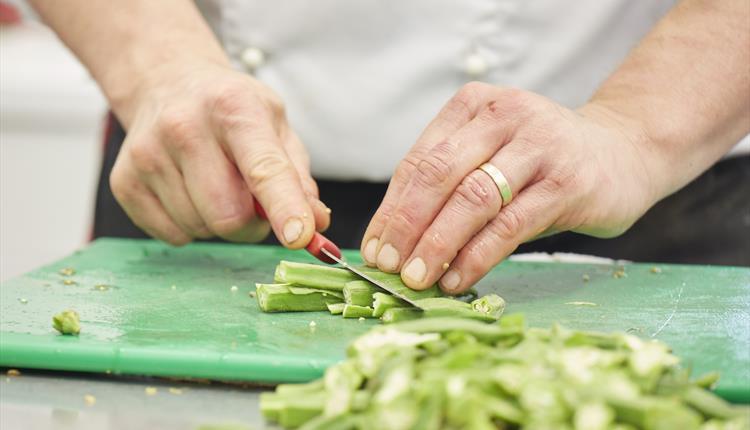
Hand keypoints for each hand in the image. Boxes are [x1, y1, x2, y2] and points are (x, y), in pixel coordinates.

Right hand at [109, 60, 329, 245]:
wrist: (169, 85)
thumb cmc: (232, 111)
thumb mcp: (275, 127)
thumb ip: (298, 178)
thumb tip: (316, 224)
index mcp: (235, 107)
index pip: (265, 169)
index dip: (285, 207)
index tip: (299, 237)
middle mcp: (185, 126)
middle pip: (228, 216)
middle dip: (250, 224)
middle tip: (252, 203)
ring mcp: (148, 154)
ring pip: (200, 229)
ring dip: (218, 222)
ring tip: (215, 185)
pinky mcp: (124, 181)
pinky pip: (172, 235)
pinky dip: (189, 226)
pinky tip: (188, 191)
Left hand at [361, 82, 656, 293]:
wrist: (624, 151)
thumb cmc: (542, 161)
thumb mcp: (492, 155)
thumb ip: (450, 185)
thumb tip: (396, 241)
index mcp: (474, 105)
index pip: (419, 160)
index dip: (391, 209)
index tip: (373, 248)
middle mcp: (505, 116)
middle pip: (438, 175)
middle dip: (406, 226)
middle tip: (387, 266)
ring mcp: (539, 147)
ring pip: (472, 199)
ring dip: (437, 245)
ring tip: (416, 279)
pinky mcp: (567, 182)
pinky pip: (509, 226)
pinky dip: (476, 256)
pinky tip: (457, 280)